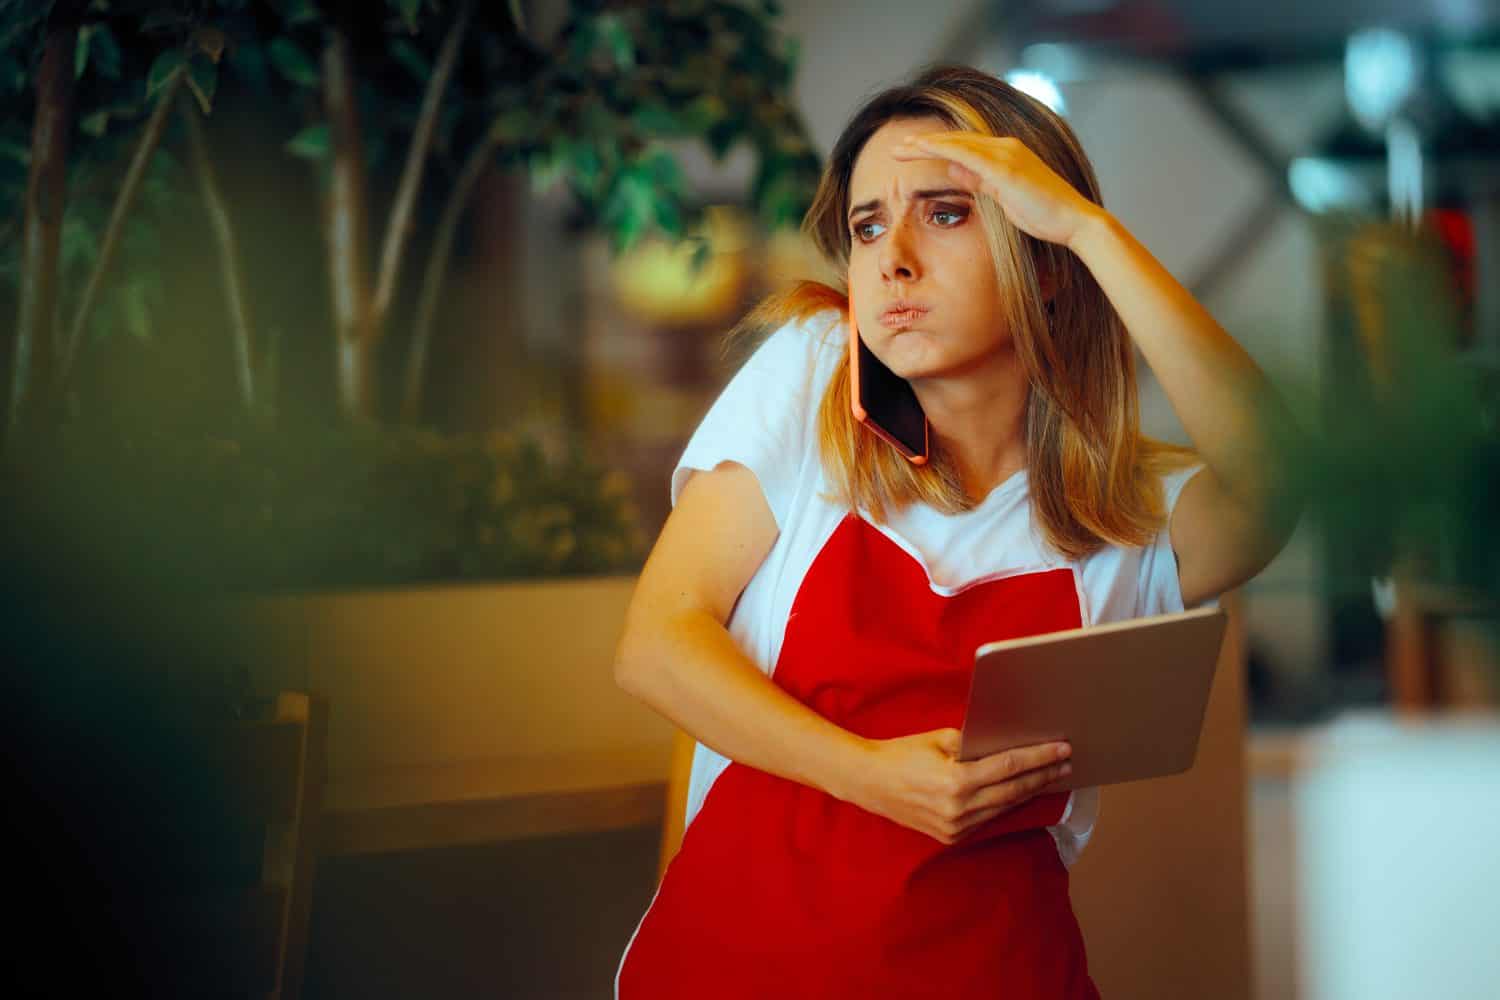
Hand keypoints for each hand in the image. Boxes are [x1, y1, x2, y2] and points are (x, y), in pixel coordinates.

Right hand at [847, 727, 1071, 845]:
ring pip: (1003, 807)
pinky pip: (987, 818)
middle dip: (1043, 775)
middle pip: (1014, 790)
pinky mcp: (951, 836)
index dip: (1039, 757)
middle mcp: (959, 808)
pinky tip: (1020, 791)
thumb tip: (1006, 743)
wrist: (868, 783)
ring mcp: (955, 827)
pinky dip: (1006, 803)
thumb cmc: (901, 754)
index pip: (1010, 766)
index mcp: (956, 780)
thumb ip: (973, 743)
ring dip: (1029, 790)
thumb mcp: (938, 738)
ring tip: (1051, 776)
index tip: (1062, 748)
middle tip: (1067, 762)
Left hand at [891, 132, 1100, 248]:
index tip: (913, 153)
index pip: (964, 147)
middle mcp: (1005, 147)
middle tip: (897, 148)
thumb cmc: (1044, 215)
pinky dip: (941, 149)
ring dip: (926, 144)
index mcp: (1006, 154)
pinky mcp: (1004, 165)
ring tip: (900, 149)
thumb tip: (954, 171)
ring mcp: (1005, 153)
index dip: (938, 149)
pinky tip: (921, 149)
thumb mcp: (1004, 198)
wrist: (1072, 221)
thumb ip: (980, 182)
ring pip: (956, 142)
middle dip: (924, 143)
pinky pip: (965, 152)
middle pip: (956, 140)